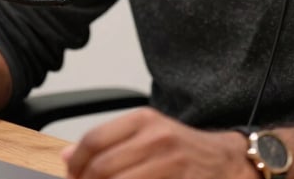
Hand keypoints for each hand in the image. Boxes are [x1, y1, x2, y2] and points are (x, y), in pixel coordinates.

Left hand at [61, 107, 254, 178]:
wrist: (227, 163)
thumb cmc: (182, 149)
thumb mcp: (148, 133)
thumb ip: (108, 141)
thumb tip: (65, 157)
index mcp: (143, 120)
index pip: (94, 141)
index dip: (75, 165)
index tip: (71, 176)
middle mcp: (156, 138)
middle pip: (101, 168)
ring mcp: (170, 164)